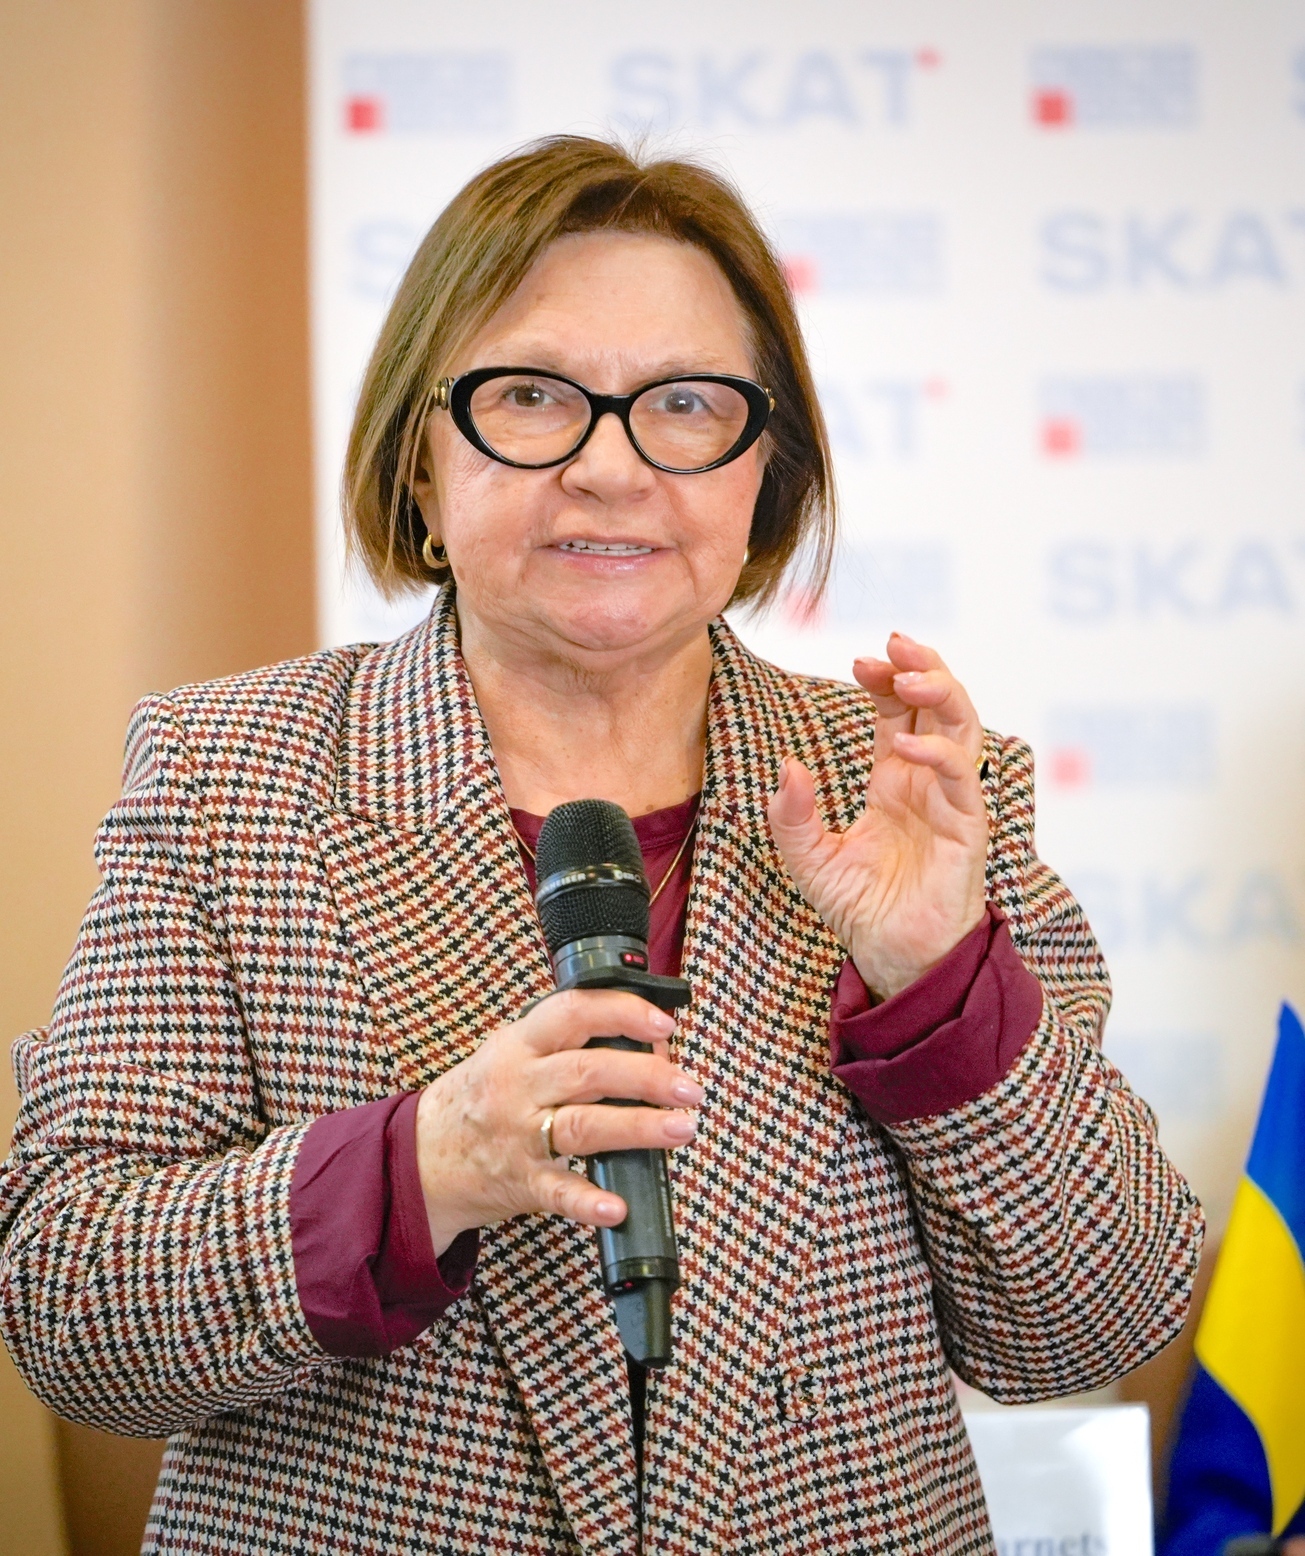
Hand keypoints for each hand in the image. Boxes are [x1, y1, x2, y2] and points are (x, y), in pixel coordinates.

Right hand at [415, 990, 703, 1254]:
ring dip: (638, 1127)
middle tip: (690, 1088)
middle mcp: (518, 1084)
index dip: (623, 1013)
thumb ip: (572, 1044)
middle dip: (648, 1076)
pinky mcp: (518, 1181)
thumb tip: (651, 1044)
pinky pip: (556, 1192)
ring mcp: (517, 1134)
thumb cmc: (484, 1096)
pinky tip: (616, 1207)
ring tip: (681, 1129)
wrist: (420, 1156)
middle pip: (589, 1071)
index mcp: (520, 1044)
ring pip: (582, 1125)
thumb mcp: (516, 1054)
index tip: (664, 1025)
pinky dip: (587, 1202)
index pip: (573, 1012)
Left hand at [768, 632, 988, 1000]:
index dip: (886, 679)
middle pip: (939, 703)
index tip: (861, 660)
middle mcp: (928, 782)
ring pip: (963, 727)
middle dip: (922, 665)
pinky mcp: (967, 830)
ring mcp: (952, 802)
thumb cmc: (860, 909)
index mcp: (895, 780)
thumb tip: (787, 766)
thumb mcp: (808, 858)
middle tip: (895, 642)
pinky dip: (940, 754)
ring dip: (942, 692)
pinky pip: (963, 780)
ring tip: (910, 674)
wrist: (893, 959)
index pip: (899, 711)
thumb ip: (792, 816)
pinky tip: (908, 745)